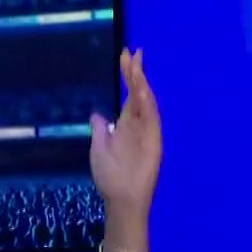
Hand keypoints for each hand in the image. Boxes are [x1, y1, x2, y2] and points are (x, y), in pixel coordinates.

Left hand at [89, 48, 162, 210]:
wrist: (123, 200)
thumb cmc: (111, 177)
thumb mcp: (98, 149)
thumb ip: (100, 131)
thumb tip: (98, 115)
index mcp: (125, 124)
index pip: (128, 93)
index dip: (127, 74)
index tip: (125, 55)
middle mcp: (138, 124)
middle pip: (137, 92)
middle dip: (134, 72)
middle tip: (132, 51)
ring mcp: (147, 131)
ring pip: (145, 102)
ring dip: (141, 83)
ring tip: (137, 64)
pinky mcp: (153, 141)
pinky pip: (152, 119)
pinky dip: (148, 104)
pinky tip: (143, 89)